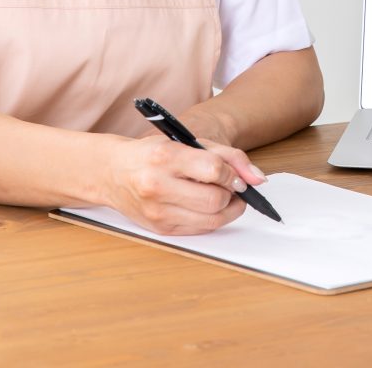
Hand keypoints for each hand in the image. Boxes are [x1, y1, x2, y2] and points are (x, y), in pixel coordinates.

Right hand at [103, 134, 267, 235]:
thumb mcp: (187, 142)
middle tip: (230, 186)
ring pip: (211, 220)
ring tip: (223, 196)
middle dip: (231, 194)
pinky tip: (206, 206)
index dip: (231, 174)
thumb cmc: (152, 154)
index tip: (234, 175)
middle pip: (215, 199)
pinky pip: (200, 230)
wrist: (112, 173)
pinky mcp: (160, 229)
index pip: (213, 170)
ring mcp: (157, 211)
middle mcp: (157, 186)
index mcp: (164, 157)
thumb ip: (227, 156)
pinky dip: (211, 219)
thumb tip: (258, 179)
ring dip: (226, 209)